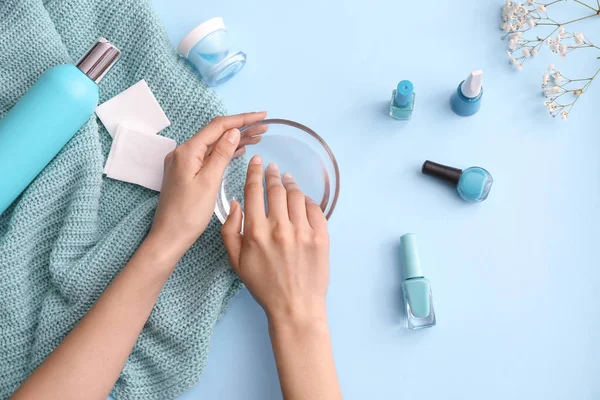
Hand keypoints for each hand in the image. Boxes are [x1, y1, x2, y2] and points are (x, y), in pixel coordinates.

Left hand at [150, 112, 266, 258]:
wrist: (169, 236)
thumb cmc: (189, 213)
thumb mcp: (209, 182)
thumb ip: (221, 154)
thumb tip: (233, 132)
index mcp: (187, 151)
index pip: (218, 127)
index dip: (242, 119)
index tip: (262, 116)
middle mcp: (183, 152)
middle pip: (215, 133)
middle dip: (240, 128)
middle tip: (264, 127)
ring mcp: (183, 162)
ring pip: (212, 145)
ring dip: (234, 140)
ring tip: (257, 137)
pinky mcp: (186, 173)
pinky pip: (208, 156)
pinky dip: (224, 152)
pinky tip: (239, 151)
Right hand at [221, 156, 329, 324]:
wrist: (295, 307)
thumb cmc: (263, 285)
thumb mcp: (236, 261)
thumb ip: (230, 230)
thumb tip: (236, 203)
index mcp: (256, 231)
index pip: (255, 191)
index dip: (255, 172)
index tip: (257, 162)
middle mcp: (279, 227)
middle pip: (276, 189)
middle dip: (273, 174)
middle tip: (273, 168)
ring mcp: (302, 231)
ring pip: (296, 196)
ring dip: (290, 184)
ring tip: (287, 181)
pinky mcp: (321, 237)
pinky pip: (314, 209)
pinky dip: (307, 200)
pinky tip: (302, 199)